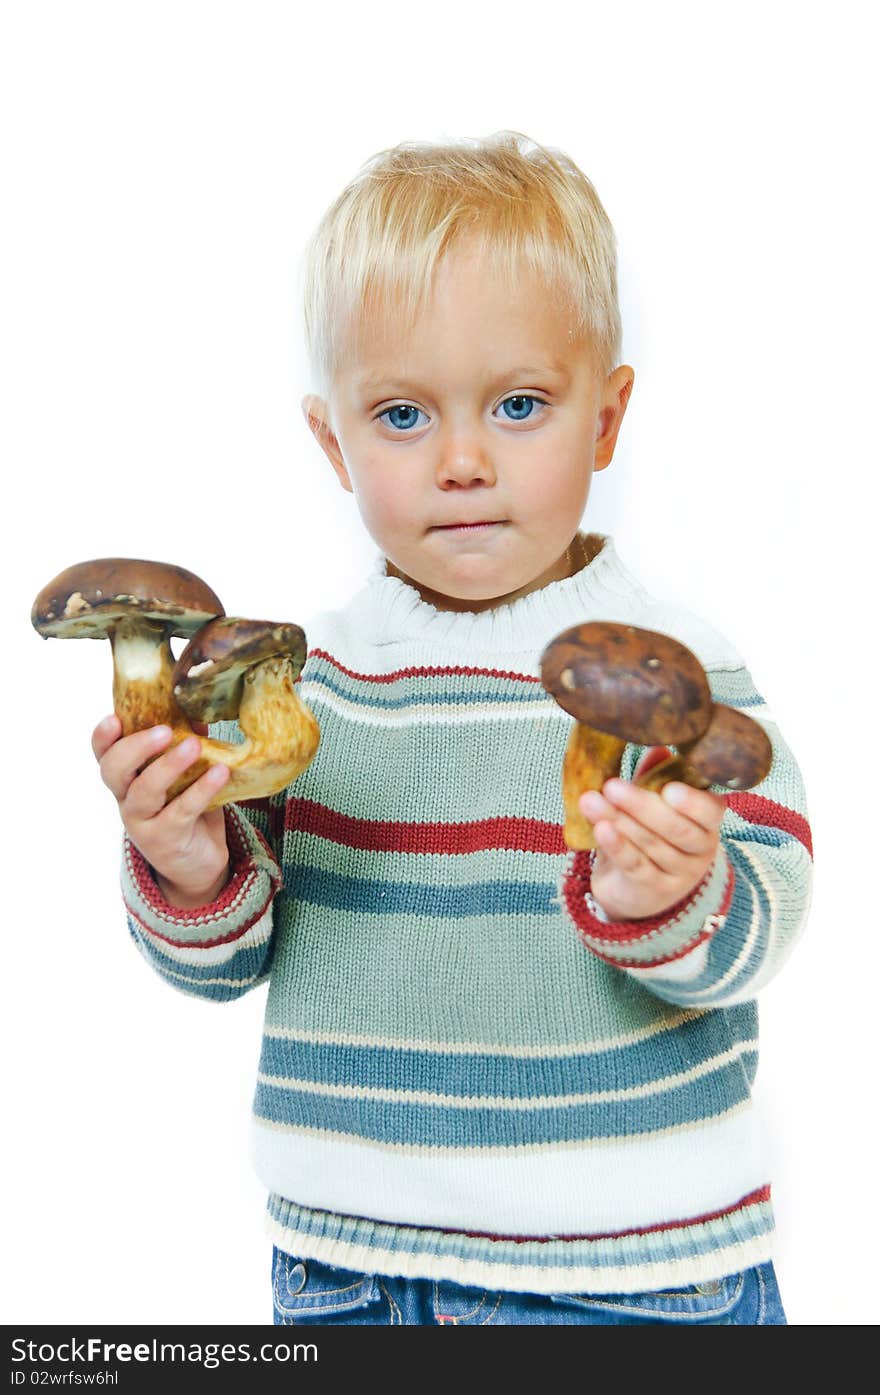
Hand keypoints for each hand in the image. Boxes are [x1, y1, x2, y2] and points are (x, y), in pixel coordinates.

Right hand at [92, 715, 230, 907]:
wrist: (196, 862)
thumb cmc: (186, 807)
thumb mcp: (183, 774)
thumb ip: (185, 742)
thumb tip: (199, 707)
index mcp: (126, 778)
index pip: (103, 754)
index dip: (103, 737)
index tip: (114, 718)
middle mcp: (126, 799)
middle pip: (113, 770)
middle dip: (135, 747)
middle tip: (163, 731)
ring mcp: (142, 822)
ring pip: (144, 792)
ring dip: (168, 766)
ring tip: (194, 746)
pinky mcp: (166, 839)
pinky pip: (181, 811)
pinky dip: (201, 790)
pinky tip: (221, 772)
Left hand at [579, 773, 725, 920]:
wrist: (636, 887)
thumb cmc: (649, 832)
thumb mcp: (653, 803)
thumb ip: (656, 777)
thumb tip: (656, 747)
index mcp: (707, 821)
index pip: (711, 811)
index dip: (692, 802)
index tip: (668, 788)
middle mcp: (700, 849)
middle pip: (677, 829)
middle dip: (642, 806)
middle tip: (612, 786)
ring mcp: (680, 873)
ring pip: (652, 845)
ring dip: (620, 821)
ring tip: (591, 801)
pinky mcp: (655, 890)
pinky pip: (636, 866)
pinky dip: (617, 847)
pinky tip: (600, 829)